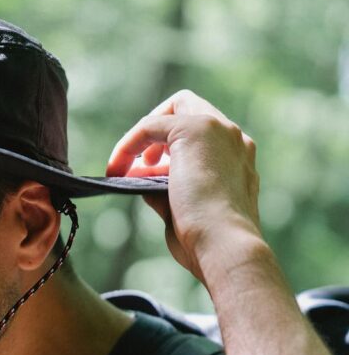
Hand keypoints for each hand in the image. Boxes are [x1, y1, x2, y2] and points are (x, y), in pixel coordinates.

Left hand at [105, 89, 261, 282]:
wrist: (225, 246)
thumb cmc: (207, 240)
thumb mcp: (185, 209)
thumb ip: (166, 189)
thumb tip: (140, 180)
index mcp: (238, 159)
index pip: (201, 134)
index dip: (169, 148)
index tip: (149, 172)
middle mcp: (233, 139)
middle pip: (189, 109)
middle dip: (157, 131)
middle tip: (138, 165)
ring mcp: (218, 130)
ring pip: (174, 108)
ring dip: (143, 136)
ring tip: (124, 169)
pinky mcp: (194, 129)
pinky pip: (149, 125)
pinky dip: (128, 144)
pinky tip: (118, 168)